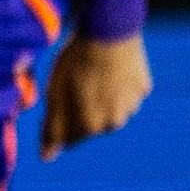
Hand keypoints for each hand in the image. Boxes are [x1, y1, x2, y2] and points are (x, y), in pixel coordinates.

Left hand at [41, 33, 148, 160]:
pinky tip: (109, 68)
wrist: (109, 32)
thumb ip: (52, 129)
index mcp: (91, 126)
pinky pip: (126, 92)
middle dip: (81, 110)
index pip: (71, 138)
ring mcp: (132, 104)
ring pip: (111, 108)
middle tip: (73, 83)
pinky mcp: (143, 87)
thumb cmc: (75, 62)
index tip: (57, 102)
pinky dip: (117, 85)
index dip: (60, 123)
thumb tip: (46, 158)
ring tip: (91, 73)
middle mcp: (115, 122)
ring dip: (101, 98)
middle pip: (92, 124)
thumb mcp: (55, 94)